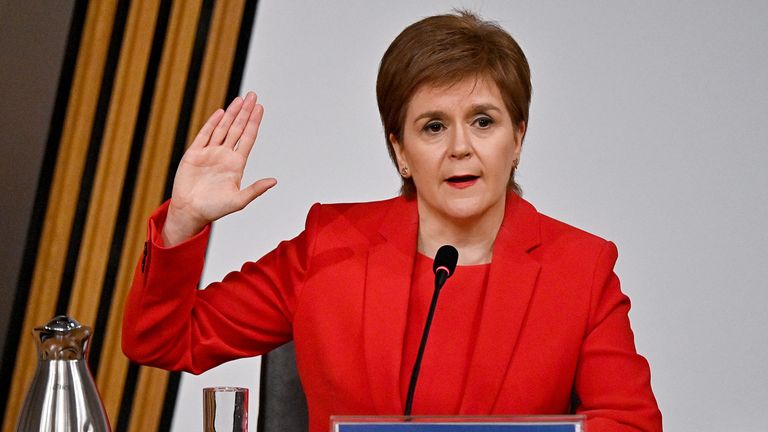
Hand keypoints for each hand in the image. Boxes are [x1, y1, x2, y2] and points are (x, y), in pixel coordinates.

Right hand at [163, 92, 276, 245]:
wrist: (191, 212)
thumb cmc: (215, 208)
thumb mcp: (239, 200)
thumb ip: (256, 189)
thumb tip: (274, 181)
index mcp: (236, 164)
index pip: (248, 138)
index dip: (254, 123)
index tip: (260, 108)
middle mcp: (224, 155)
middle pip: (237, 128)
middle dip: (245, 112)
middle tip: (253, 96)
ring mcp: (209, 153)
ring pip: (222, 128)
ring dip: (231, 114)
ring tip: (240, 99)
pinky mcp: (194, 154)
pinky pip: (204, 135)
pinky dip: (212, 123)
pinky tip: (220, 113)